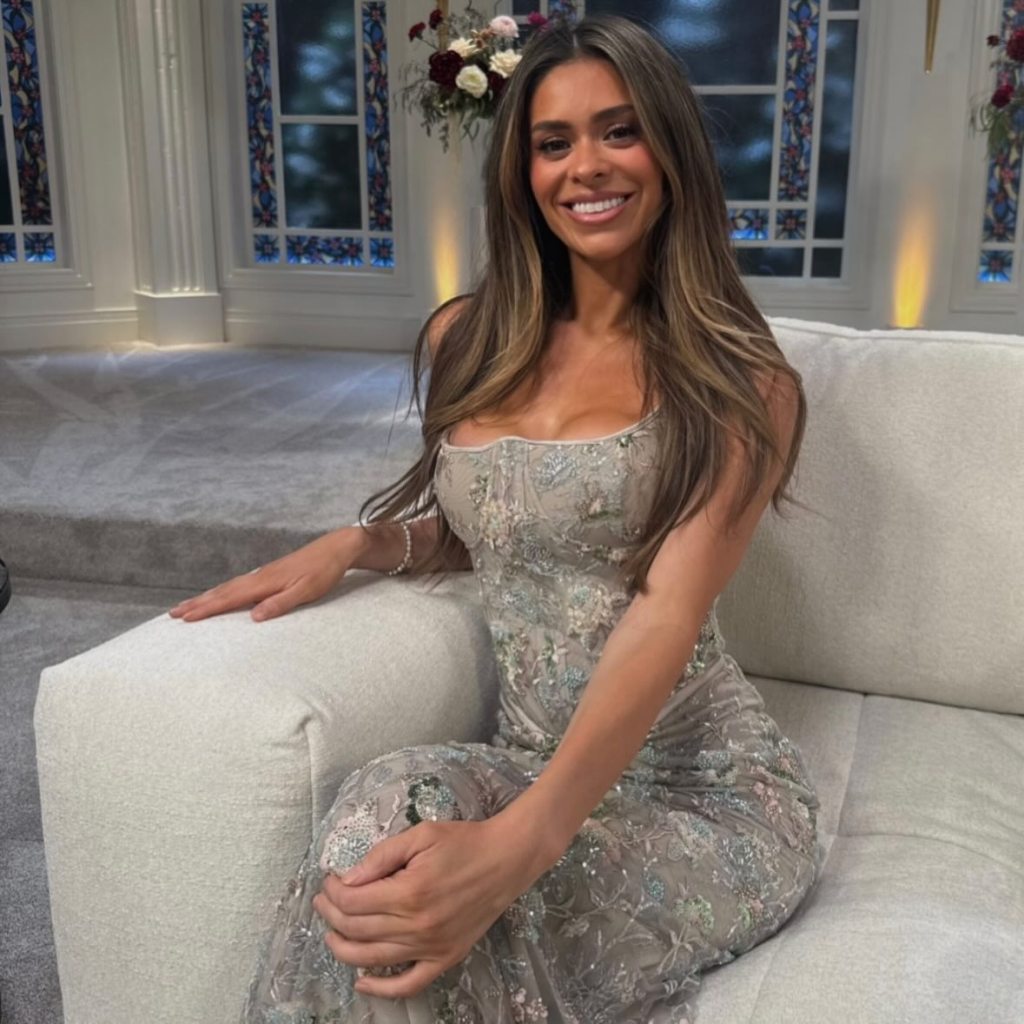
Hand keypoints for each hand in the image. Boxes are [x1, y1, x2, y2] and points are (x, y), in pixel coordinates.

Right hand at [167, 530, 357, 622]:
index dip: (206, 609)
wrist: (337, 548)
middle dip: (197, 604)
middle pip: (222, 592)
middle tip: (173, 614)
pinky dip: (224, 591)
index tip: (185, 618)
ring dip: (207, 597)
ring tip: (188, 606)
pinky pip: (239, 585)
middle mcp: (260, 577)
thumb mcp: (307, 591)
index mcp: (265, 582)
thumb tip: (254, 616)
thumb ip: (281, 603)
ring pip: (229, 587)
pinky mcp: (270, 574)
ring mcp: (264, 574)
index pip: (229, 598)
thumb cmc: (324, 571)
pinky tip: (221, 595)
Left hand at [312, 818, 551, 999]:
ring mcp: (431, 947)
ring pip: (372, 959)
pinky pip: (408, 984)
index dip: (333, 892)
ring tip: (331, 933)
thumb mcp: (421, 835)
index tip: (328, 881)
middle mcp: (417, 925)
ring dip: (343, 949)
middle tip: (324, 901)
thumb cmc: (464, 842)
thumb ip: (382, 856)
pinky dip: (381, 989)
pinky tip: (362, 981)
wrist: (507, 860)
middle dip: (331, 915)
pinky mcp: (445, 958)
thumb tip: (348, 879)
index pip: (353, 901)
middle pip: (356, 930)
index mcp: (409, 892)